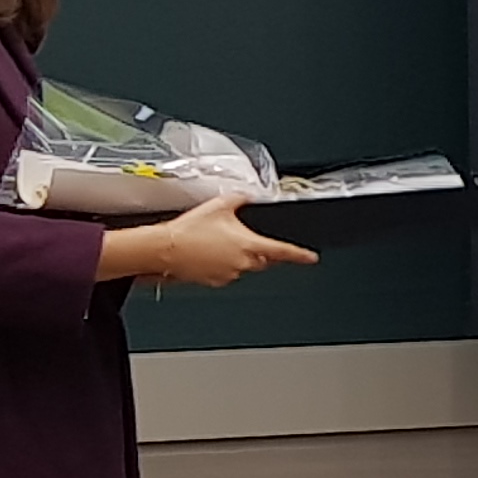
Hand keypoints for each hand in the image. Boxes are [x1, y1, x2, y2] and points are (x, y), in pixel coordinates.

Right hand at [100, 194, 314, 289]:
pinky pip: (226, 273)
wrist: (165, 249)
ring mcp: (229, 274)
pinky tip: (208, 253)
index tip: (311, 257)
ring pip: (243, 266)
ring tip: (216, 242)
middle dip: (259, 250)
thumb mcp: (219, 205)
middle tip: (241, 237)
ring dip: (237, 256)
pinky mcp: (215, 282)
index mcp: (250, 245)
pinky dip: (222, 264)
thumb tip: (248, 195)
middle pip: (263, 259)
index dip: (300, 255)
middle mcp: (243, 263)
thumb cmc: (189, 229)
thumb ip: (240, 199)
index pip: (283, 251)